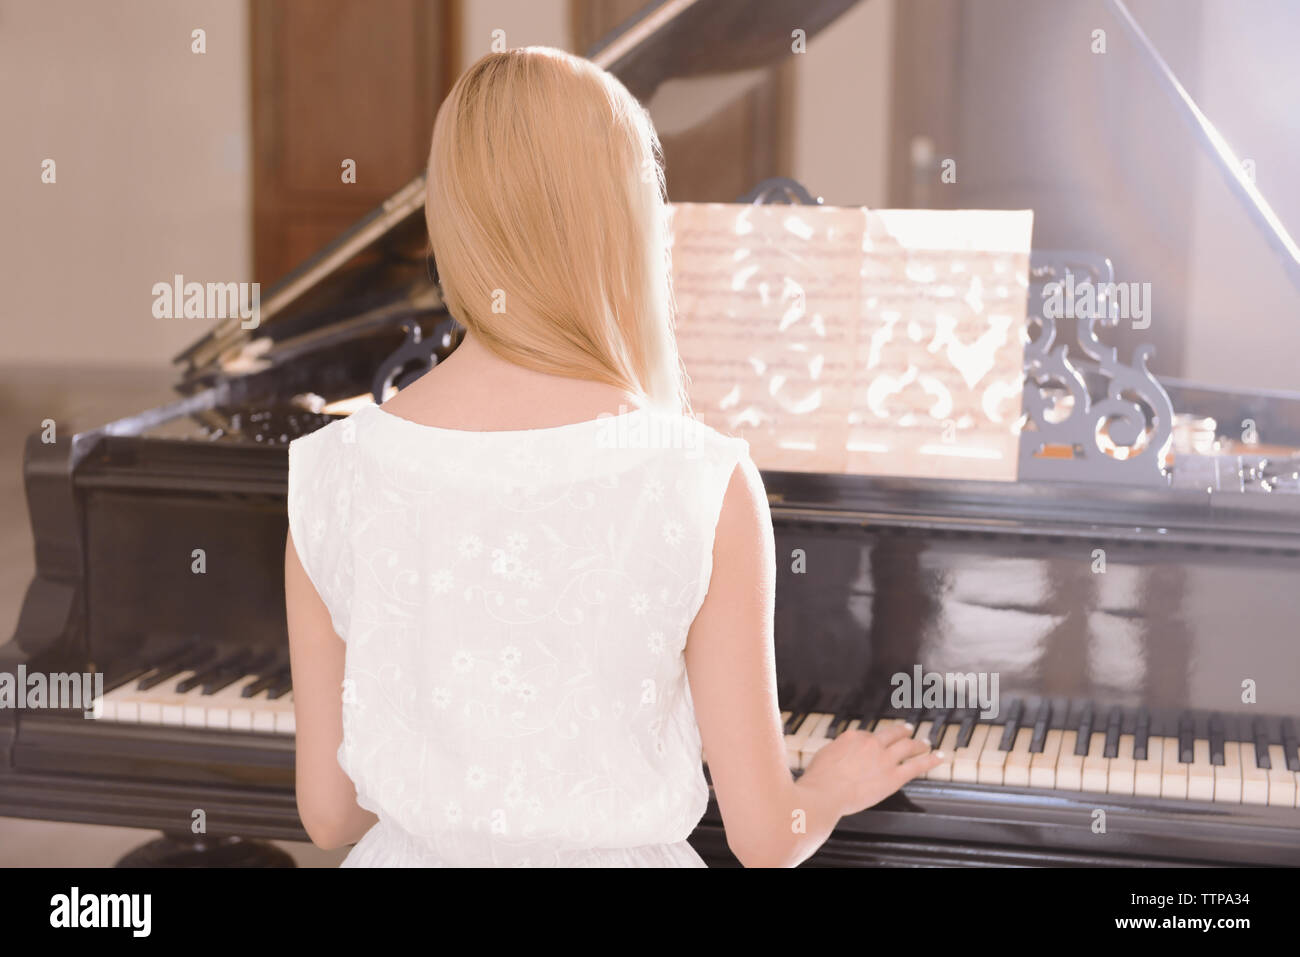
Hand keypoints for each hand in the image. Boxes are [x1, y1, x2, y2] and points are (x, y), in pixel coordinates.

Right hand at [800, 723, 948, 816]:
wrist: (824, 794)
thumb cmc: (819, 779)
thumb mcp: (824, 755)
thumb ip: (839, 751)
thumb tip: (843, 753)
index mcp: (854, 737)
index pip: (869, 735)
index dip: (874, 741)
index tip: (877, 744)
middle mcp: (872, 743)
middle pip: (892, 734)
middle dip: (902, 732)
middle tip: (909, 730)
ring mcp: (885, 759)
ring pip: (908, 746)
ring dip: (919, 743)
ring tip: (926, 743)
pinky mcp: (894, 777)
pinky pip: (917, 766)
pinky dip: (930, 760)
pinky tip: (939, 757)